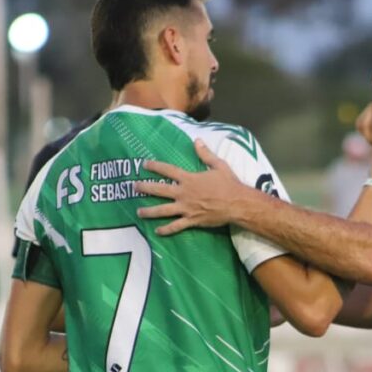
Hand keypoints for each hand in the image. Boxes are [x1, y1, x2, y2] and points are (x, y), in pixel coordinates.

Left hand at [135, 140, 255, 235]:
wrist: (238, 203)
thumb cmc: (229, 184)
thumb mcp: (218, 165)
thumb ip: (205, 154)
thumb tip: (197, 141)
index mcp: (189, 179)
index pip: (168, 170)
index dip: (155, 166)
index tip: (144, 164)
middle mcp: (184, 193)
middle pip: (160, 190)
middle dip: (145, 188)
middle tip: (134, 187)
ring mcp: (187, 208)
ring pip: (163, 210)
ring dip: (150, 211)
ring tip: (138, 212)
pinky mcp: (192, 220)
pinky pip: (176, 226)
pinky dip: (166, 229)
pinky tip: (157, 231)